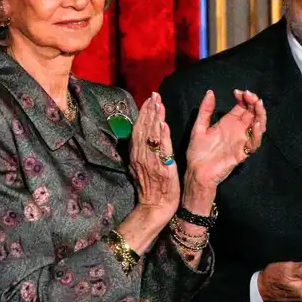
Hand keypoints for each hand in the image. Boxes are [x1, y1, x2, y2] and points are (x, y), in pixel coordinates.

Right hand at [129, 92, 179, 218]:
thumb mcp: (140, 167)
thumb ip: (140, 152)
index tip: (149, 99)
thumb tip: (140, 137)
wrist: (155, 207)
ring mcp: (151, 162)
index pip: (139, 129)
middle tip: (155, 95)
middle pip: (144, 128)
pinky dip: (163, 136)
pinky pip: (163, 150)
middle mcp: (141, 155)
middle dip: (150, 110)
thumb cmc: (151, 188)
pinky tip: (164, 124)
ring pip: (152, 136)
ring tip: (159, 103)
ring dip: (156, 118)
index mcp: (136, 154)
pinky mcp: (163, 168)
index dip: (144, 113)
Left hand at [185, 89, 266, 186]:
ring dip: (260, 115)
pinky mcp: (242, 153)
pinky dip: (257, 133)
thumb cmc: (197, 152)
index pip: (243, 106)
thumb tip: (210, 92)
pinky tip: (256, 124)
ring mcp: (241, 141)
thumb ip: (205, 110)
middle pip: (253, 114)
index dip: (244, 98)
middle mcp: (238, 130)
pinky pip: (254, 143)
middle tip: (250, 95)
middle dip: (254, 103)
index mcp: (229, 123)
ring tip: (258, 104)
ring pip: (258, 126)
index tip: (237, 92)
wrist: (195, 172)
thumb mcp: (199, 127)